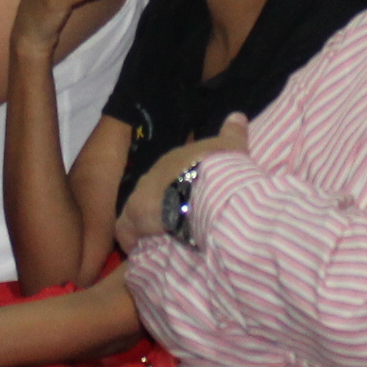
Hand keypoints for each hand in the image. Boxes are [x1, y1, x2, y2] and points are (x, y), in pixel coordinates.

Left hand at [114, 115, 246, 248]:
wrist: (203, 186)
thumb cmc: (219, 168)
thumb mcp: (232, 147)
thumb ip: (233, 133)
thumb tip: (238, 115)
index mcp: (174, 159)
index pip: (170, 173)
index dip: (176, 185)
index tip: (184, 197)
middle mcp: (153, 174)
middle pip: (152, 190)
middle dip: (160, 204)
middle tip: (172, 220)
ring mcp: (141, 195)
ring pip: (137, 210)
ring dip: (145, 223)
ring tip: (157, 239)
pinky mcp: (134, 218)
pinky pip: (128, 232)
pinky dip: (133, 241)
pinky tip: (142, 251)